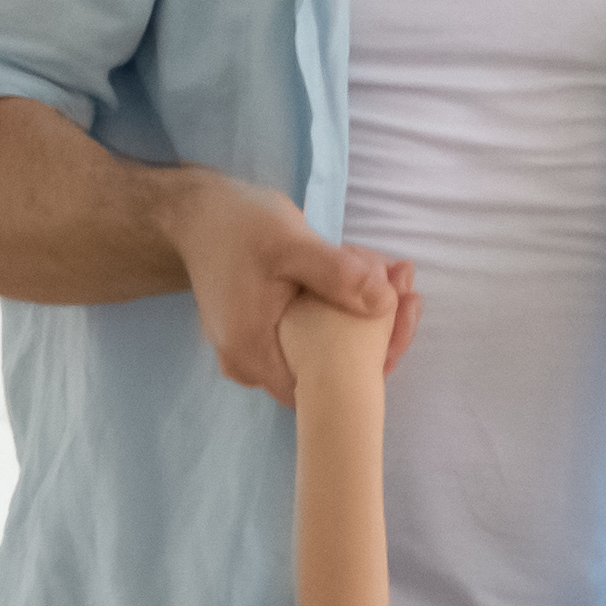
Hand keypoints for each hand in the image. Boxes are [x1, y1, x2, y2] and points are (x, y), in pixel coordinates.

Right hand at [169, 171, 412, 399]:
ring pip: (323, 352)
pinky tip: (374, 280)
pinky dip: (342, 313)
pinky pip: (312, 335)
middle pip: (327, 372)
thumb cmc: (238, 226)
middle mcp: (249, 363)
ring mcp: (253, 350)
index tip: (403, 321)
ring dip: (364, 321)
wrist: (195, 214)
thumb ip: (337, 275)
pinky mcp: (261, 332)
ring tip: (398, 279)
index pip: (324, 390)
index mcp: (253, 354)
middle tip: (409, 290)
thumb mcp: (291, 243)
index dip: (372, 365)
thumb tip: (385, 303)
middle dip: (378, 336)